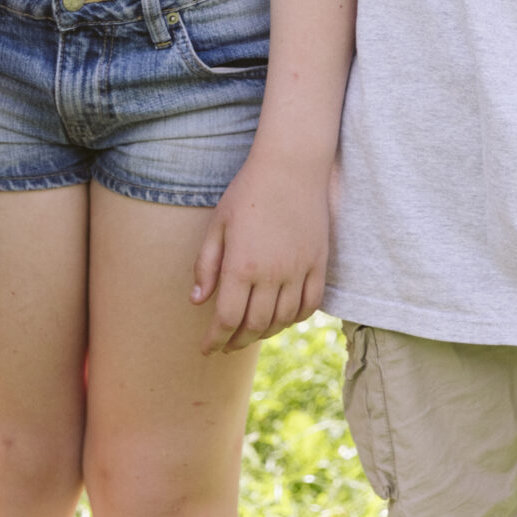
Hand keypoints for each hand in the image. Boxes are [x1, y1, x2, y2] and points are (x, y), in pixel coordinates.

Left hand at [190, 148, 328, 353]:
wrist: (291, 167)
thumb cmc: (247, 192)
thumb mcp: (217, 225)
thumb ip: (207, 265)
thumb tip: (197, 301)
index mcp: (242, 265)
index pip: (227, 319)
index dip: (215, 339)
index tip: (206, 348)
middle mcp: (272, 274)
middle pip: (255, 325)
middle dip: (236, 341)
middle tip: (225, 345)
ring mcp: (299, 271)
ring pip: (283, 320)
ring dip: (265, 333)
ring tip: (249, 333)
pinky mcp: (319, 265)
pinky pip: (310, 306)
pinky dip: (295, 319)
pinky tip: (281, 319)